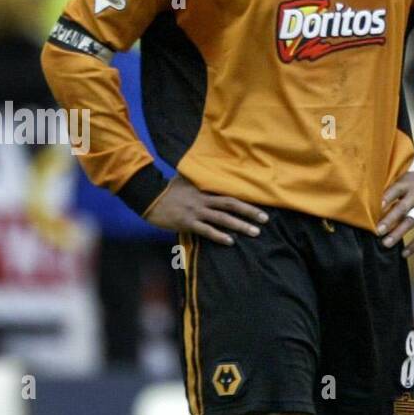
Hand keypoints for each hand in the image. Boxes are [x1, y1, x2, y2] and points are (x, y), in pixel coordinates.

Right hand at [144, 174, 267, 245]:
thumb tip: (208, 172)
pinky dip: (219, 236)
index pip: (229, 193)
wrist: (148, 197)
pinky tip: (231, 241)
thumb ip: (199, 178)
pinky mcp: (187, 222)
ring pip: (222, 218)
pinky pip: (206, 230)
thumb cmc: (167, 189)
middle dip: (249, 212)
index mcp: (204, 189)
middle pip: (231, 204)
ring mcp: (196, 211)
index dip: (245, 198)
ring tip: (255, 232)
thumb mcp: (184, 179)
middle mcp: (203, 200)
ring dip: (240, 225)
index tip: (260, 204)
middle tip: (265, 219)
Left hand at [378, 170, 413, 255]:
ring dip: (398, 234)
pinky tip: (404, 253)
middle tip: (378, 231)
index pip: (394, 191)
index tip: (374, 209)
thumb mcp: (406, 180)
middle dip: (389, 220)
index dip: (385, 199)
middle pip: (401, 208)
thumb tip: (374, 208)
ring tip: (386, 244)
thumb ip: (393, 192)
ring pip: (411, 222)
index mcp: (406, 184)